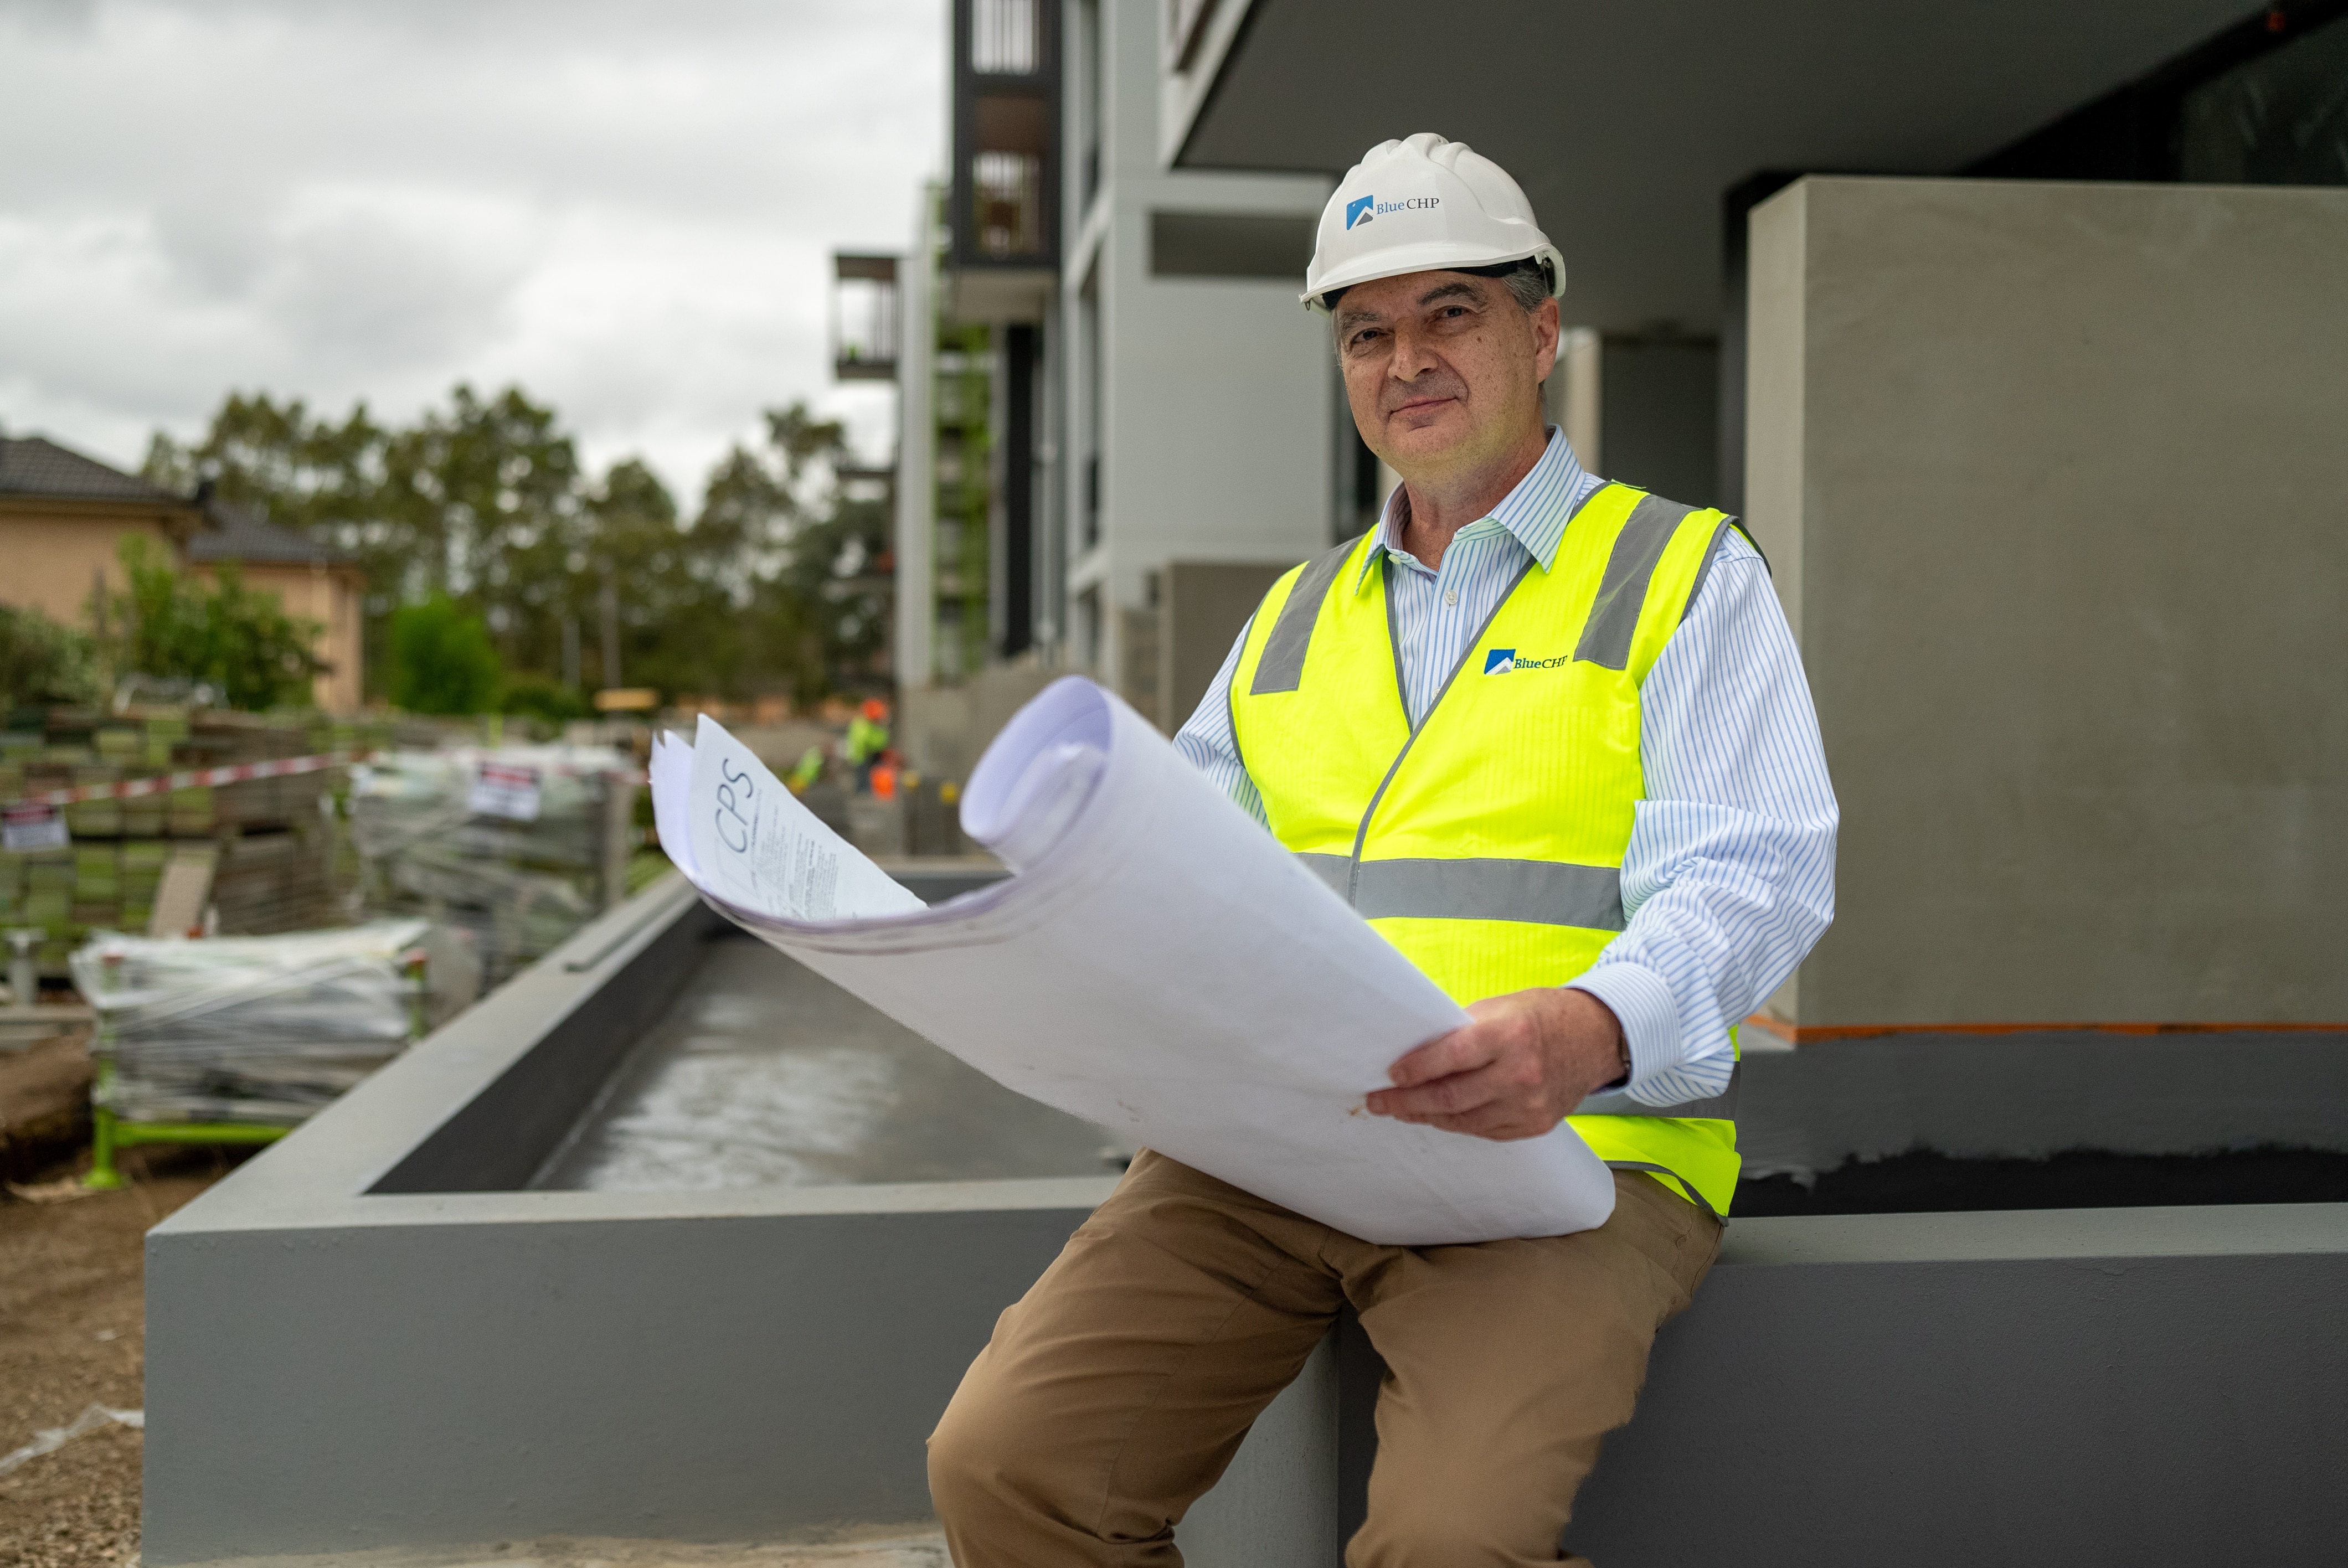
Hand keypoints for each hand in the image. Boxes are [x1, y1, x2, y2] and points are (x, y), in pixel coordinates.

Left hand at [1364, 988, 1629, 1140]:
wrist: (1596, 1038)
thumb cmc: (1542, 1016)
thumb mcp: (1501, 1008)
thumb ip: (1462, 1031)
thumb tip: (1416, 1051)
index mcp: (1510, 1035)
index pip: (1451, 1056)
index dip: (1416, 1069)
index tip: (1390, 1074)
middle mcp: (1521, 1074)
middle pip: (1451, 1097)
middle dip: (1407, 1102)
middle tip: (1379, 1102)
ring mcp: (1530, 1106)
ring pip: (1464, 1121)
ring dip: (1427, 1116)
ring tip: (1401, 1110)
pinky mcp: (1536, 1125)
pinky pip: (1485, 1131)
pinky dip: (1457, 1124)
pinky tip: (1438, 1116)